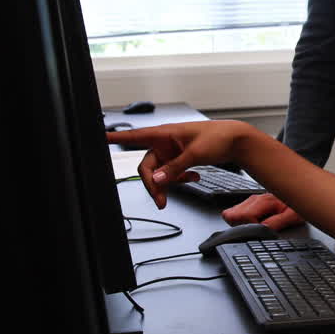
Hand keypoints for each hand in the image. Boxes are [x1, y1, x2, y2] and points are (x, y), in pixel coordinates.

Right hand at [107, 120, 253, 208]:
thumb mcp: (195, 154)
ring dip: (170, 183)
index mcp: (164, 133)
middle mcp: (165, 142)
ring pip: (160, 173)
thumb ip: (174, 168)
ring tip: (187, 183)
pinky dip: (181, 178)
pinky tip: (194, 176)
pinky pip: (172, 173)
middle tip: (161, 200)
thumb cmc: (218, 137)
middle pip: (147, 166)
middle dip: (154, 184)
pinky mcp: (179, 158)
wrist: (236, 140)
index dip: (115, 138)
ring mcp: (172, 151)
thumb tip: (157, 180)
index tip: (98, 138)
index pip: (133, 136)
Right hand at [221, 193, 304, 230]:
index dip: (248, 227)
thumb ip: (277, 223)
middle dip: (241, 226)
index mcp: (264, 201)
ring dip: (242, 223)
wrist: (302, 193)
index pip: (239, 216)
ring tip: (258, 224)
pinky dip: (243, 220)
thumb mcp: (293, 216)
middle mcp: (255, 199)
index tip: (260, 228)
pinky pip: (238, 212)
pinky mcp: (252, 203)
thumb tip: (262, 229)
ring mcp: (252, 200)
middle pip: (231, 215)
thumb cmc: (298, 205)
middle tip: (257, 227)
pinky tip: (256, 221)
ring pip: (232, 213)